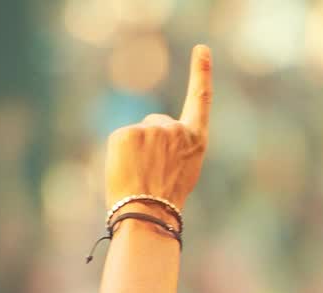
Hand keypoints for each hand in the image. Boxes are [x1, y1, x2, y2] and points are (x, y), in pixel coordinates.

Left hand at [103, 44, 212, 209]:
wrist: (149, 213)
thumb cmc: (166, 199)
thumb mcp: (183, 169)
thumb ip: (175, 146)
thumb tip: (152, 135)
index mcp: (195, 141)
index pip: (200, 100)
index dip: (201, 73)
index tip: (202, 49)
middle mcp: (176, 130)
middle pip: (157, 123)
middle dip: (151, 142)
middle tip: (153, 172)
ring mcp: (152, 130)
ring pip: (139, 133)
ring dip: (136, 150)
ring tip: (141, 176)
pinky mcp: (128, 133)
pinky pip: (122, 139)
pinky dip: (121, 154)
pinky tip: (128, 170)